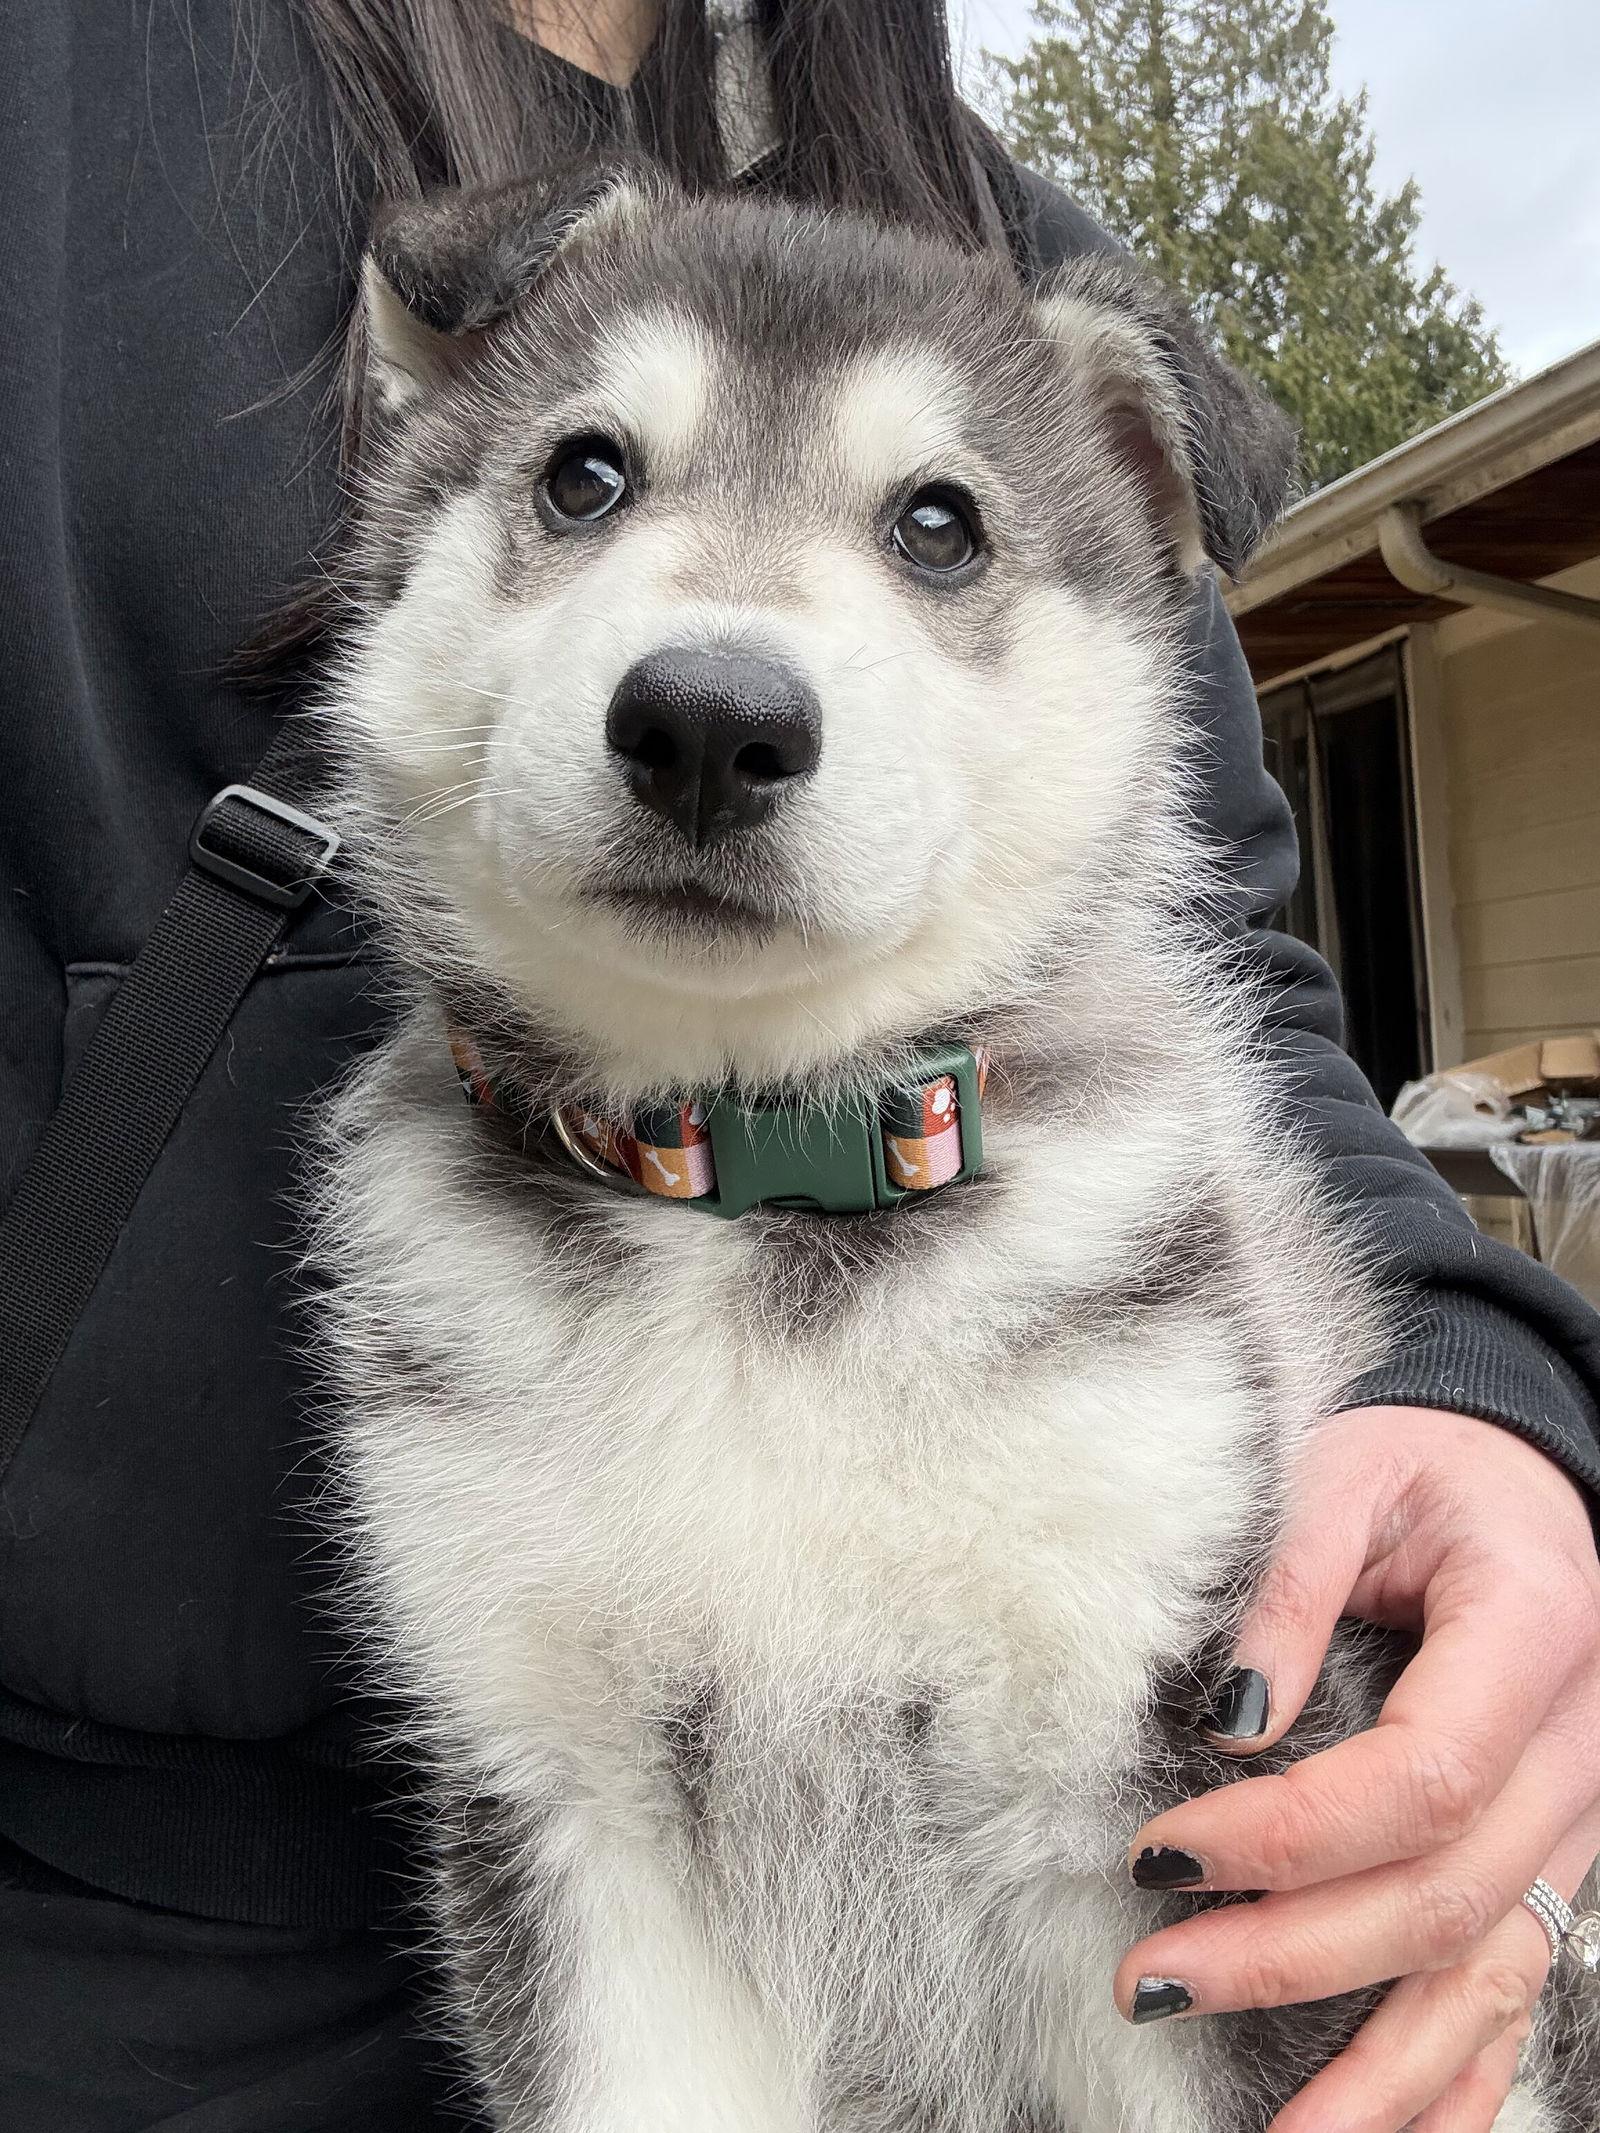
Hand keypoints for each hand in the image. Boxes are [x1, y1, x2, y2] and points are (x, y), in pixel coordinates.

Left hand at [1115, 1405, 1599, 2131]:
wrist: (1518, 1477)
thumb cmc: (1424, 1465)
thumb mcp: (1347, 1473)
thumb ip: (1289, 1582)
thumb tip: (1231, 1722)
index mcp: (1532, 1633)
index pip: (1424, 1779)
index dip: (1288, 1835)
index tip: (1163, 1855)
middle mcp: (1575, 1750)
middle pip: (1446, 1894)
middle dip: (1291, 1955)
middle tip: (1152, 1977)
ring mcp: (1577, 1823)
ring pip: (1492, 1973)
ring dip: (1380, 2071)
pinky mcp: (1553, 1862)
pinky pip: (1518, 1987)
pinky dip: (1457, 2081)